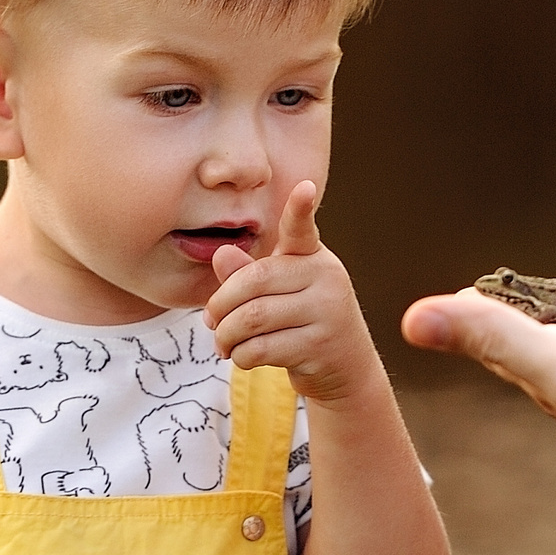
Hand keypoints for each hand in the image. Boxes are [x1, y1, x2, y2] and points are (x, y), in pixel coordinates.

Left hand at [205, 182, 379, 402]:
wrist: (344, 367)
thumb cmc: (301, 320)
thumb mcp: (277, 292)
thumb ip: (246, 274)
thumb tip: (221, 255)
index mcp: (312, 256)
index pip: (302, 229)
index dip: (300, 208)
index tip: (304, 187)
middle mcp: (325, 278)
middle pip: (254, 280)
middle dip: (221, 304)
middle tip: (211, 321)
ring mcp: (326, 312)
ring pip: (253, 319)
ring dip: (226, 335)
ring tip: (222, 343)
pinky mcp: (320, 346)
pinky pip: (262, 348)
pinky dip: (241, 355)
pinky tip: (242, 356)